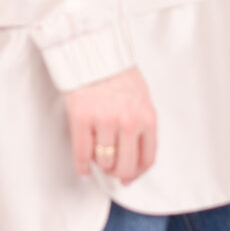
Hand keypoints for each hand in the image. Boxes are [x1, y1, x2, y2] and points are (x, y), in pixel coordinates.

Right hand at [64, 66, 157, 184]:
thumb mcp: (142, 98)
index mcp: (147, 118)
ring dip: (100, 165)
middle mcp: (128, 122)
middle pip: (126, 166)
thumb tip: (136, 153)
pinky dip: (82, 167)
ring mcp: (104, 122)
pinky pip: (82, 154)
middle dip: (119, 174)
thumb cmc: (118, 73)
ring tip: (98, 159)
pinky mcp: (82, 119)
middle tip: (113, 173)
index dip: (138, 173)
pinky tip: (83, 170)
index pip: (147, 158)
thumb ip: (142, 124)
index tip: (131, 177)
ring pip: (104, 162)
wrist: (95, 53)